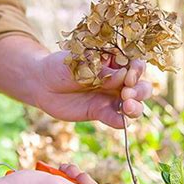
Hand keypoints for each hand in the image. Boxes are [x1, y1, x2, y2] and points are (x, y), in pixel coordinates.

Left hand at [32, 51, 151, 127]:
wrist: (42, 84)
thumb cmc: (61, 66)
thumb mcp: (79, 63)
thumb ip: (101, 71)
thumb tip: (122, 76)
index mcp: (115, 62)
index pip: (135, 64)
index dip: (137, 70)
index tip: (129, 75)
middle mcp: (118, 80)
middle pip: (141, 86)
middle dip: (139, 90)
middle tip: (127, 93)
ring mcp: (111, 98)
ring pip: (134, 104)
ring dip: (136, 107)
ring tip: (127, 108)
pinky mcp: (102, 112)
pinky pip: (117, 119)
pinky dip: (122, 121)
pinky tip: (121, 121)